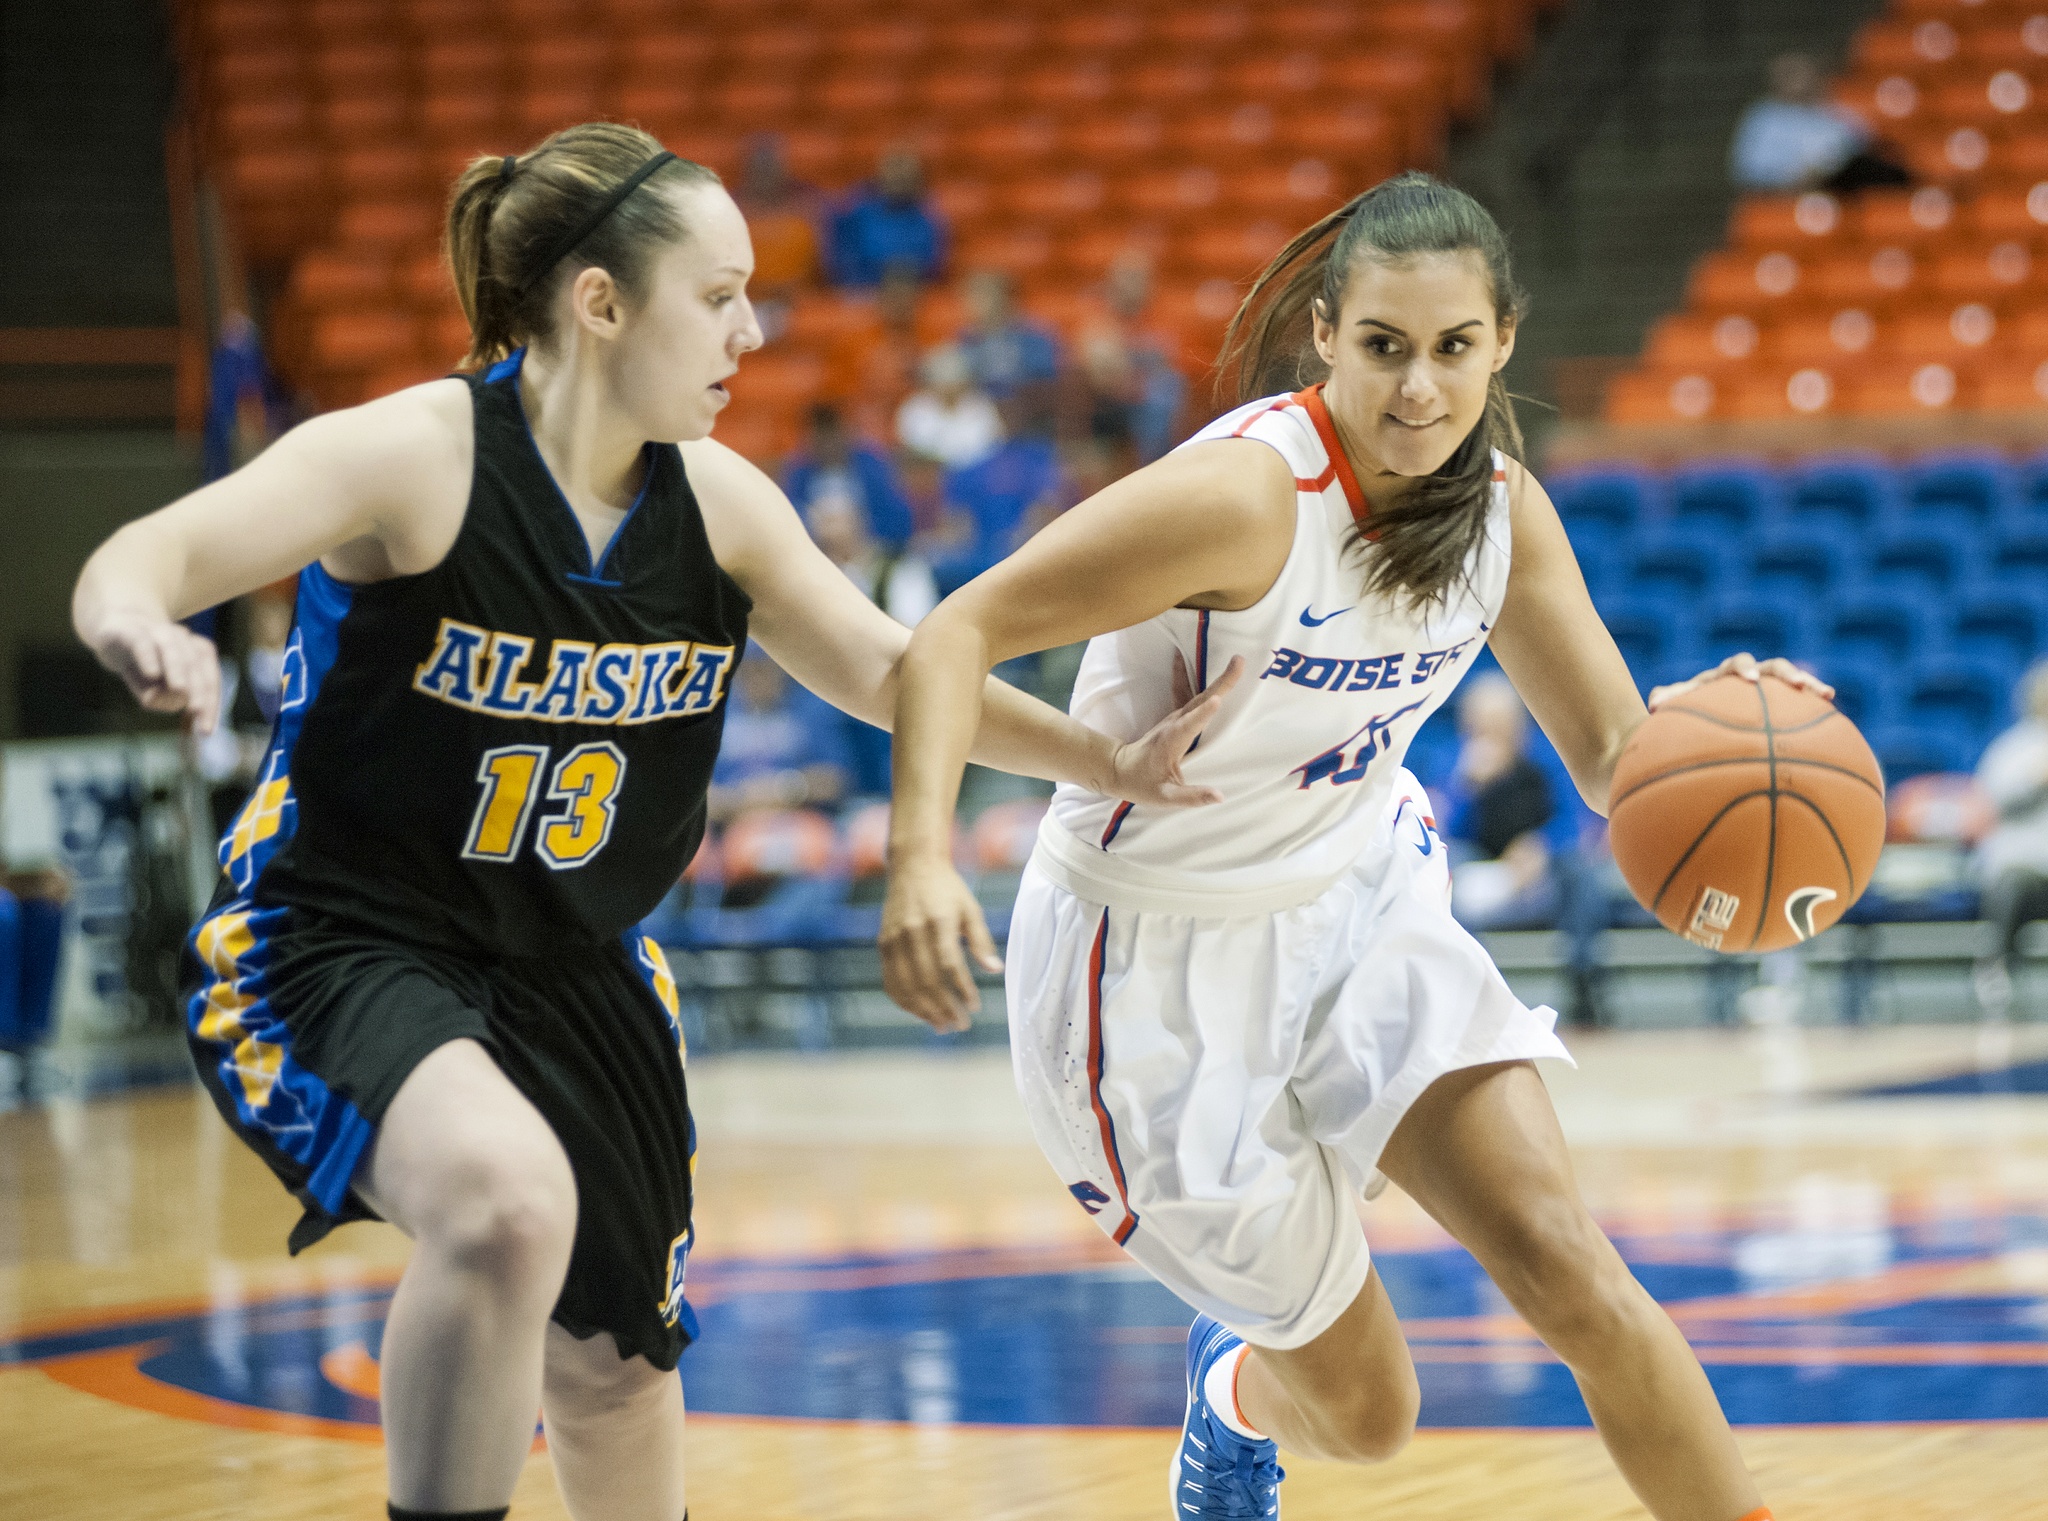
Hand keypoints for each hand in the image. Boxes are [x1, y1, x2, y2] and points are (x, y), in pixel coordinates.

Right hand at [89, 613, 221, 734]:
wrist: (113, 627)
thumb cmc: (142, 662)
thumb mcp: (154, 685)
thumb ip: (162, 696)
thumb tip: (173, 704)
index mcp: (195, 652)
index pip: (209, 679)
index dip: (210, 704)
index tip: (205, 731)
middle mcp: (181, 639)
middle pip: (195, 665)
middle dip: (198, 690)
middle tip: (197, 711)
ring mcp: (156, 632)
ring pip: (172, 649)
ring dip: (178, 670)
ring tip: (180, 690)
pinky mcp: (130, 631)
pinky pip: (142, 643)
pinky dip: (148, 657)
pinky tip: (152, 673)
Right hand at [879, 851, 1001, 1033]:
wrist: (913, 866)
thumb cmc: (947, 890)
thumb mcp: (971, 909)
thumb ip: (981, 941)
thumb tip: (995, 970)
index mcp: (938, 921)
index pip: (949, 964)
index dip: (962, 989)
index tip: (974, 1008)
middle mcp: (912, 931)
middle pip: (927, 980)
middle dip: (944, 1008)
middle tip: (960, 1025)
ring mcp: (894, 939)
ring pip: (907, 985)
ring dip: (924, 1011)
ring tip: (943, 1026)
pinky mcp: (883, 945)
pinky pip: (890, 981)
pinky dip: (904, 1002)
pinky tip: (920, 1012)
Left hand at [1104, 653, 1245, 805]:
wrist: (1118, 769)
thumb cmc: (1141, 783)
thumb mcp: (1164, 797)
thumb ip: (1191, 797)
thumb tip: (1219, 796)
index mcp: (1172, 741)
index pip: (1190, 725)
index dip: (1204, 714)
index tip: (1218, 700)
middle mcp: (1174, 723)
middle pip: (1201, 701)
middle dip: (1222, 683)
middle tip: (1241, 663)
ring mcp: (1175, 717)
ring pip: (1199, 695)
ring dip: (1219, 679)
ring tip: (1237, 662)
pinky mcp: (1176, 716)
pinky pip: (1185, 691)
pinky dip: (1189, 673)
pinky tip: (1185, 654)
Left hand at [1647, 651, 1834, 711]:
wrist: (1696, 717)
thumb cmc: (1685, 712)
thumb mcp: (1676, 708)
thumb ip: (1668, 701)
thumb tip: (1653, 704)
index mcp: (1725, 675)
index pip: (1737, 664)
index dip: (1745, 668)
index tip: (1750, 680)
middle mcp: (1750, 677)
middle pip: (1773, 667)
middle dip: (1787, 672)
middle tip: (1799, 684)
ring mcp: (1768, 690)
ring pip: (1792, 683)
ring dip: (1809, 686)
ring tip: (1827, 696)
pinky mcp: (1780, 704)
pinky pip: (1800, 707)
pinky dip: (1814, 711)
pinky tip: (1831, 723)